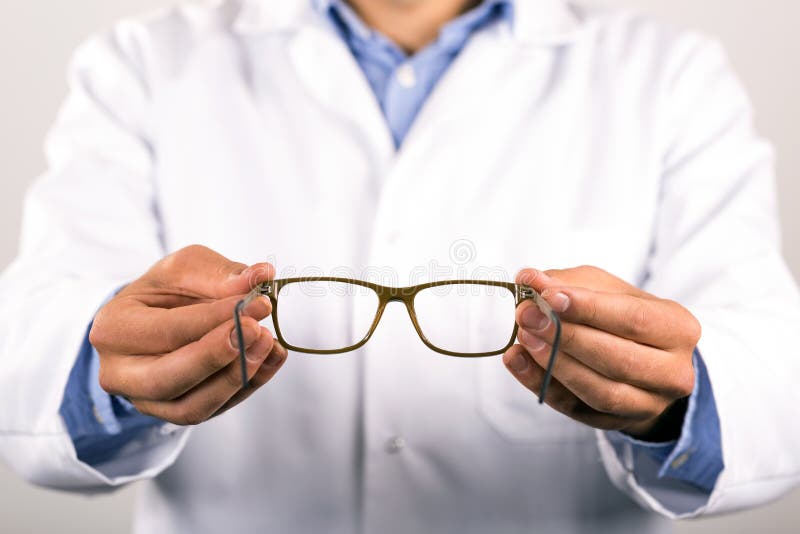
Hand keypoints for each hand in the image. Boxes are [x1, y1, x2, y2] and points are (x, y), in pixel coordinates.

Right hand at [90, 245, 286, 425]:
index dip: (215, 318)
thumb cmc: (167, 291)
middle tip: (257, 330)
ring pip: (191, 408)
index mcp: (112, 329)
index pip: (167, 330)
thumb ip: (220, 273)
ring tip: (268, 342)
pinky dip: (249, 386)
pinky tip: (272, 357)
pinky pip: (214, 410)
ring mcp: (146, 401)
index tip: (258, 301)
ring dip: (236, 378)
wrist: (157, 318)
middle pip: (168, 379)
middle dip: (217, 356)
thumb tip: (261, 275)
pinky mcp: (175, 415)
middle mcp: (119, 373)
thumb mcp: (186, 268)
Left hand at [503, 266, 700, 439]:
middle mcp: (674, 372)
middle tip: (527, 314)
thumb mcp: (606, 289)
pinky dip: (542, 384)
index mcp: (679, 328)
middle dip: (566, 336)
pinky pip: (577, 410)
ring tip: (524, 337)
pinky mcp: (617, 423)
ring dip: (555, 364)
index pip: (634, 320)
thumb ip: (570, 282)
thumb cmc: (622, 315)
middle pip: (618, 359)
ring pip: (600, 391)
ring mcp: (648, 404)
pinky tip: (517, 361)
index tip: (549, 295)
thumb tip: (530, 278)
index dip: (589, 309)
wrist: (643, 359)